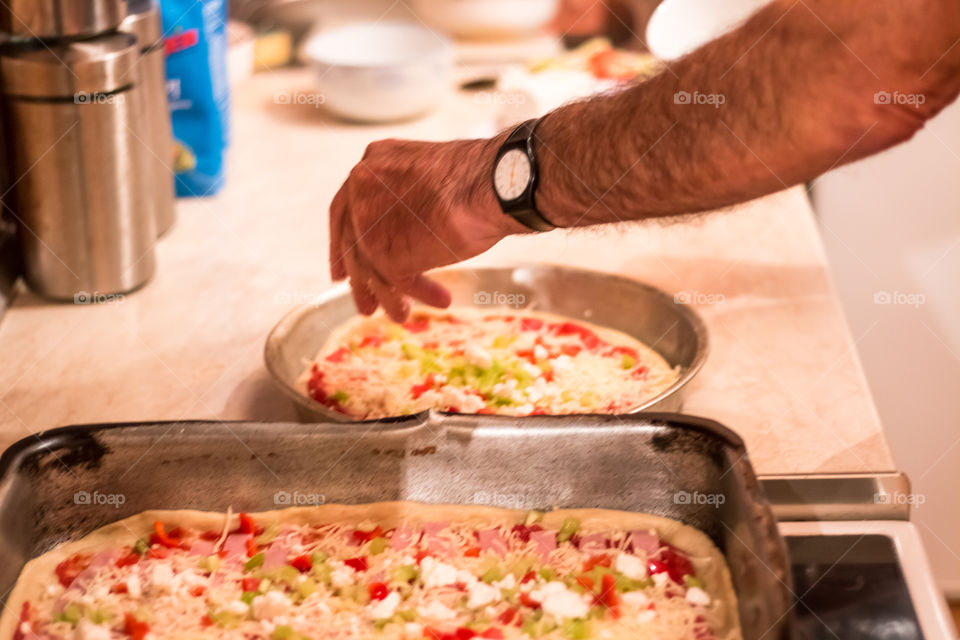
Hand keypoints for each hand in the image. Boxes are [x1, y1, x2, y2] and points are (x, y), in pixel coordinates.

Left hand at [329, 136, 524, 321]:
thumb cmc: (478, 177)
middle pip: (351, 243)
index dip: (341, 242)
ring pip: (372, 267)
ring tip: (403, 315)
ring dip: (390, 295)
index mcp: (373, 162)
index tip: (341, 270)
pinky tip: (440, 301)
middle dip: (358, 279)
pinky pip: (397, 280)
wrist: (491, 184)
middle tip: (363, 302)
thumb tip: (406, 229)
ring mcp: (368, 222)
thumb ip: (405, 200)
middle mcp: (361, 188)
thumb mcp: (428, 178)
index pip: (344, 208)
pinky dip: (417, 294)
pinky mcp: (384, 252)